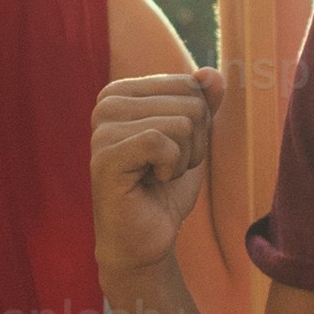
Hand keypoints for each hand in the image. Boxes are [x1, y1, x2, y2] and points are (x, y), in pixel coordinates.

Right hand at [91, 68, 217, 276]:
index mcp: (122, 92)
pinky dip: (171, 168)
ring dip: (183, 159)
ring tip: (158, 177)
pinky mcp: (106, 156)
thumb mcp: (193, 139)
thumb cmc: (164, 189)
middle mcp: (106, 103)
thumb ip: (203, 102)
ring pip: (182, 124)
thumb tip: (212, 73)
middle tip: (166, 169)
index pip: (190, 85)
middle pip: (190, 103)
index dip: (198, 124)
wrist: (144, 240)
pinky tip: (151, 183)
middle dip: (194, 143)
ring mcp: (102, 129)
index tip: (172, 150)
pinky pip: (163, 143)